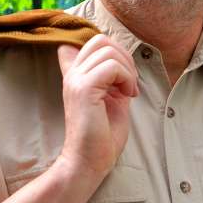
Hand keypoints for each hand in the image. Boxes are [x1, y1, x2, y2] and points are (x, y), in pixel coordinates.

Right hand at [56, 34, 138, 178]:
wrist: (89, 162)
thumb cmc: (102, 136)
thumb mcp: (112, 98)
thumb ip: (113, 79)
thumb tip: (120, 62)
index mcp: (77, 74)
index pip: (91, 41)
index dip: (115, 51)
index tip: (123, 76)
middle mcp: (72, 73)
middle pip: (101, 40)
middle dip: (124, 56)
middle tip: (130, 81)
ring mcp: (75, 79)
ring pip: (108, 51)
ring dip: (127, 70)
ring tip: (128, 91)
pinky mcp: (83, 89)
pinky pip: (112, 66)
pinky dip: (127, 78)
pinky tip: (127, 95)